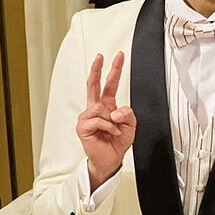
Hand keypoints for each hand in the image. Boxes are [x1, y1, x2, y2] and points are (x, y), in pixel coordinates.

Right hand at [76, 53, 134, 188]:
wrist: (111, 158)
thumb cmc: (118, 140)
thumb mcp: (131, 125)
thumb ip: (127, 113)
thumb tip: (114, 111)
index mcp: (107, 104)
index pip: (109, 83)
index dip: (114, 70)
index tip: (118, 56)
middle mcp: (96, 108)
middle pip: (93, 85)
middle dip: (97, 69)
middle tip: (100, 56)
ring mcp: (87, 117)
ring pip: (100, 108)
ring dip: (112, 120)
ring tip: (115, 129)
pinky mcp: (83, 127)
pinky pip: (98, 121)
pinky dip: (109, 127)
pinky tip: (110, 133)